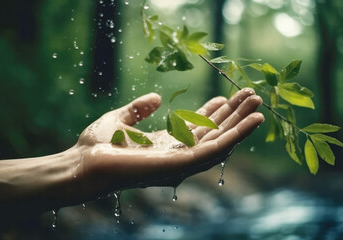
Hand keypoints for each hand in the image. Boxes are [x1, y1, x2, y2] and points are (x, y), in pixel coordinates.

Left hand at [72, 88, 263, 203]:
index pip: (197, 127)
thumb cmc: (97, 146)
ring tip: (258, 104)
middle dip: (233, 114)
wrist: (84, 163)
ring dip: (241, 122)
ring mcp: (182, 160)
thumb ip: (139, 108)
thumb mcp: (120, 118)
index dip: (213, 112)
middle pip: (213, 132)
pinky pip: (217, 148)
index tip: (226, 96)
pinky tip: (253, 120)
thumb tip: (157, 98)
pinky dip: (237, 134)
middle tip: (251, 95)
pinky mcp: (183, 163)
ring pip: (221, 140)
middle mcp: (178, 153)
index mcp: (166, 144)